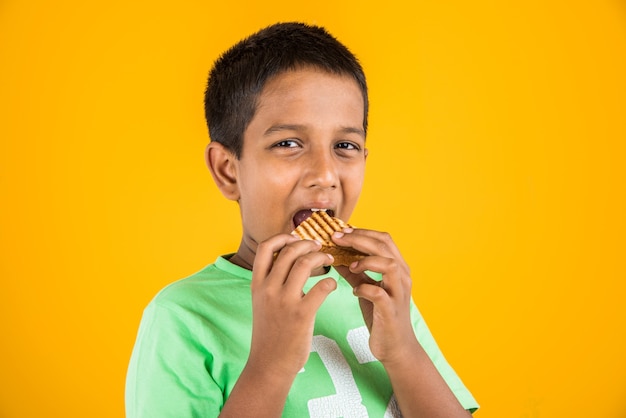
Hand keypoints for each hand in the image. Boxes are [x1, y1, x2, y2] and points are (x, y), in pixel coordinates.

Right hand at [248, 234, 337, 379]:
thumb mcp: (261, 302)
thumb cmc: (270, 332)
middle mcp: (268, 288)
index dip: (283, 237)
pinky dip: (331, 281)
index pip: (266, 247)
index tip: (296, 238)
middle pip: (290, 250)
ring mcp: (284, 301)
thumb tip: (288, 261)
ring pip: (305, 263)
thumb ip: (271, 281)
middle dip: (308, 244)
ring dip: (321, 257)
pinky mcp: (301, 314)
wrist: (269, 364)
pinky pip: (321, 287)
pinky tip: (332, 285)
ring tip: (330, 260)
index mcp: (257, 284)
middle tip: (319, 247)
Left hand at [332, 228, 417, 365]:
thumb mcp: (366, 288)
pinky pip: (379, 293)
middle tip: (337, 239)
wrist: (395, 347)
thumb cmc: (381, 315)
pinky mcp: (391, 310)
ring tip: (349, 266)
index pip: (383, 239)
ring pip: (389, 265)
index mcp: (397, 267)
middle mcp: (402, 276)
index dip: (362, 232)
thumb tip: (334, 255)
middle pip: (384, 246)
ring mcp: (398, 293)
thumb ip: (353, 272)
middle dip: (358, 239)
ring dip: (366, 260)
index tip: (341, 231)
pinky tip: (355, 291)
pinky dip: (364, 288)